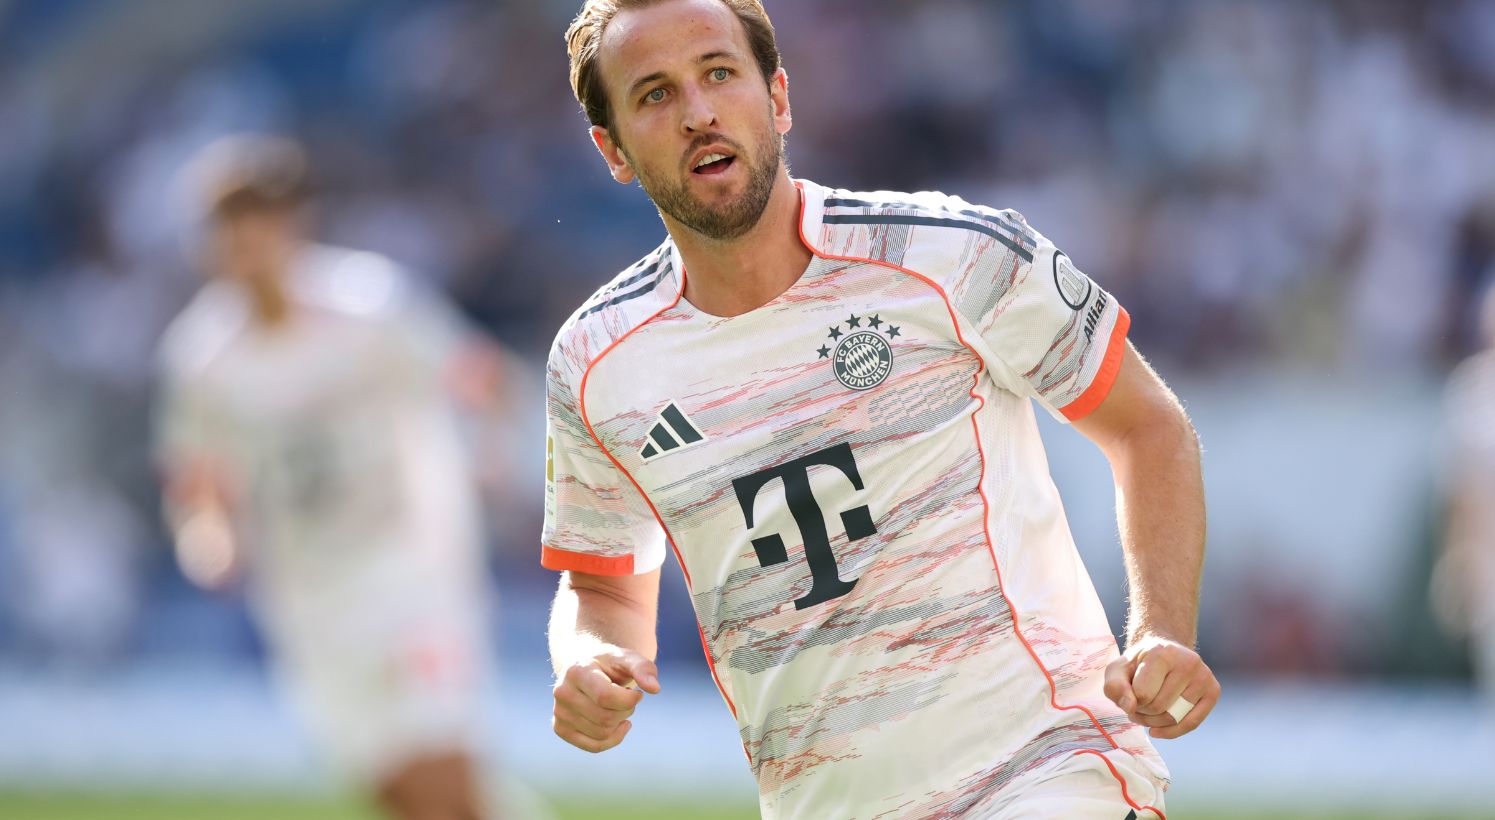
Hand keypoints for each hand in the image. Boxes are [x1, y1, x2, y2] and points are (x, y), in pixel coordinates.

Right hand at [551, 647, 660, 752]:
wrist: (587, 667)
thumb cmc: (610, 664)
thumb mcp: (628, 658)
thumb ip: (643, 668)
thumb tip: (654, 689)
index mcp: (577, 671)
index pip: (605, 697)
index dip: (629, 700)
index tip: (637, 693)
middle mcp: (562, 692)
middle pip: (605, 718)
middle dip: (626, 710)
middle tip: (627, 699)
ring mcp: (559, 712)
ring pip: (601, 734)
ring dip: (619, 722)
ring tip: (618, 707)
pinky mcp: (561, 728)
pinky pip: (594, 746)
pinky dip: (612, 739)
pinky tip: (618, 725)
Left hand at [1103, 634, 1218, 739]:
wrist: (1163, 653)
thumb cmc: (1137, 665)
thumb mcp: (1117, 670)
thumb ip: (1114, 687)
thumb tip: (1130, 707)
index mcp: (1162, 652)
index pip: (1143, 694)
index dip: (1131, 702)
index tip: (1129, 695)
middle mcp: (1188, 661)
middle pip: (1159, 707)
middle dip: (1142, 713)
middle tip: (1137, 705)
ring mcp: (1204, 676)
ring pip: (1174, 718)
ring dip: (1154, 723)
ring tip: (1147, 712)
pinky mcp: (1213, 690)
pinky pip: (1192, 724)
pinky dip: (1172, 731)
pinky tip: (1157, 729)